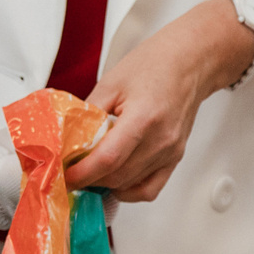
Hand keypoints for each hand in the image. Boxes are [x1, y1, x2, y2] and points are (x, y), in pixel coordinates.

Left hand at [65, 2, 247, 203]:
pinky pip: (150, 189)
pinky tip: (114, 181)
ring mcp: (170, 152)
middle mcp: (161, 140)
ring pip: (130, 185)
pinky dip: (129, 190)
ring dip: (106, 184)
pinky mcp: (175, 157)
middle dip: (89, 179)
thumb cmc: (154, 65)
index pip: (108, 159)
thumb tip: (67, 139)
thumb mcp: (111, 83)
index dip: (82, 173)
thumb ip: (87, 114)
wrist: (189, 63)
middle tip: (71, 171)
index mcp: (143, 118)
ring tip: (90, 172)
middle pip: (118, 177)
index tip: (64, 176)